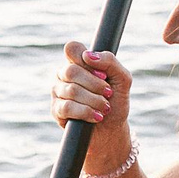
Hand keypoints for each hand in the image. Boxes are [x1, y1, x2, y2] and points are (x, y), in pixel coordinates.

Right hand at [51, 41, 132, 162]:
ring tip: (105, 108)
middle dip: (95, 84)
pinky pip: (67, 107)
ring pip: (71, 90)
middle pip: (72, 71)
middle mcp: (64, 75)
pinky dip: (86, 112)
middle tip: (109, 93)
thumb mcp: (122, 79)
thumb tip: (88, 56)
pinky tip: (96, 117)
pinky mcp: (56, 110)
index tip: (103, 74)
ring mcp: (58, 92)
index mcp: (78, 62)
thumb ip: (110, 62)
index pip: (72, 48)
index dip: (85, 58)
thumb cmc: (116, 101)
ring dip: (94, 100)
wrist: (112, 129)